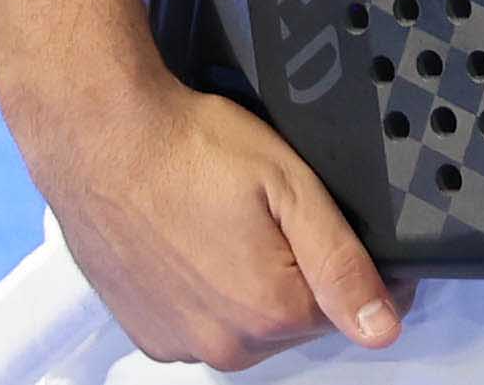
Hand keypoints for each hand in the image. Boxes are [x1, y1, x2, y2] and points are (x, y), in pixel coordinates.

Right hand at [23, 72, 401, 369]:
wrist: (101, 138)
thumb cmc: (189, 149)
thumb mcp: (291, 188)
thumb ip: (343, 264)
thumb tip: (383, 326)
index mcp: (269, 313)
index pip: (352, 308)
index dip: (360, 263)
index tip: (336, 222)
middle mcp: (224, 345)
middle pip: (299, 320)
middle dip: (303, 273)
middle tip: (273, 211)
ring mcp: (180, 343)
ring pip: (251, 325)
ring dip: (255, 285)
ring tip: (230, 224)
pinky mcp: (148, 334)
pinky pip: (204, 326)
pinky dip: (210, 293)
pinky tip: (198, 246)